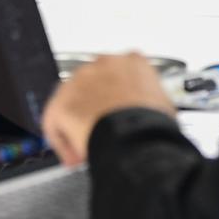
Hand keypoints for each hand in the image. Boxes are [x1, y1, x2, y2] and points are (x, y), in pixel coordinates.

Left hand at [42, 52, 175, 166]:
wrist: (135, 135)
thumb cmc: (152, 123)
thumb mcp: (164, 106)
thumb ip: (152, 102)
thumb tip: (154, 116)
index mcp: (132, 62)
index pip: (121, 74)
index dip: (118, 97)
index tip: (120, 112)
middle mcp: (103, 65)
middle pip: (93, 85)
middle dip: (96, 107)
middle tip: (103, 129)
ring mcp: (79, 81)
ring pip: (72, 101)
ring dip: (79, 122)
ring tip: (88, 145)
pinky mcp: (61, 103)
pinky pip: (55, 122)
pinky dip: (62, 140)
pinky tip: (74, 156)